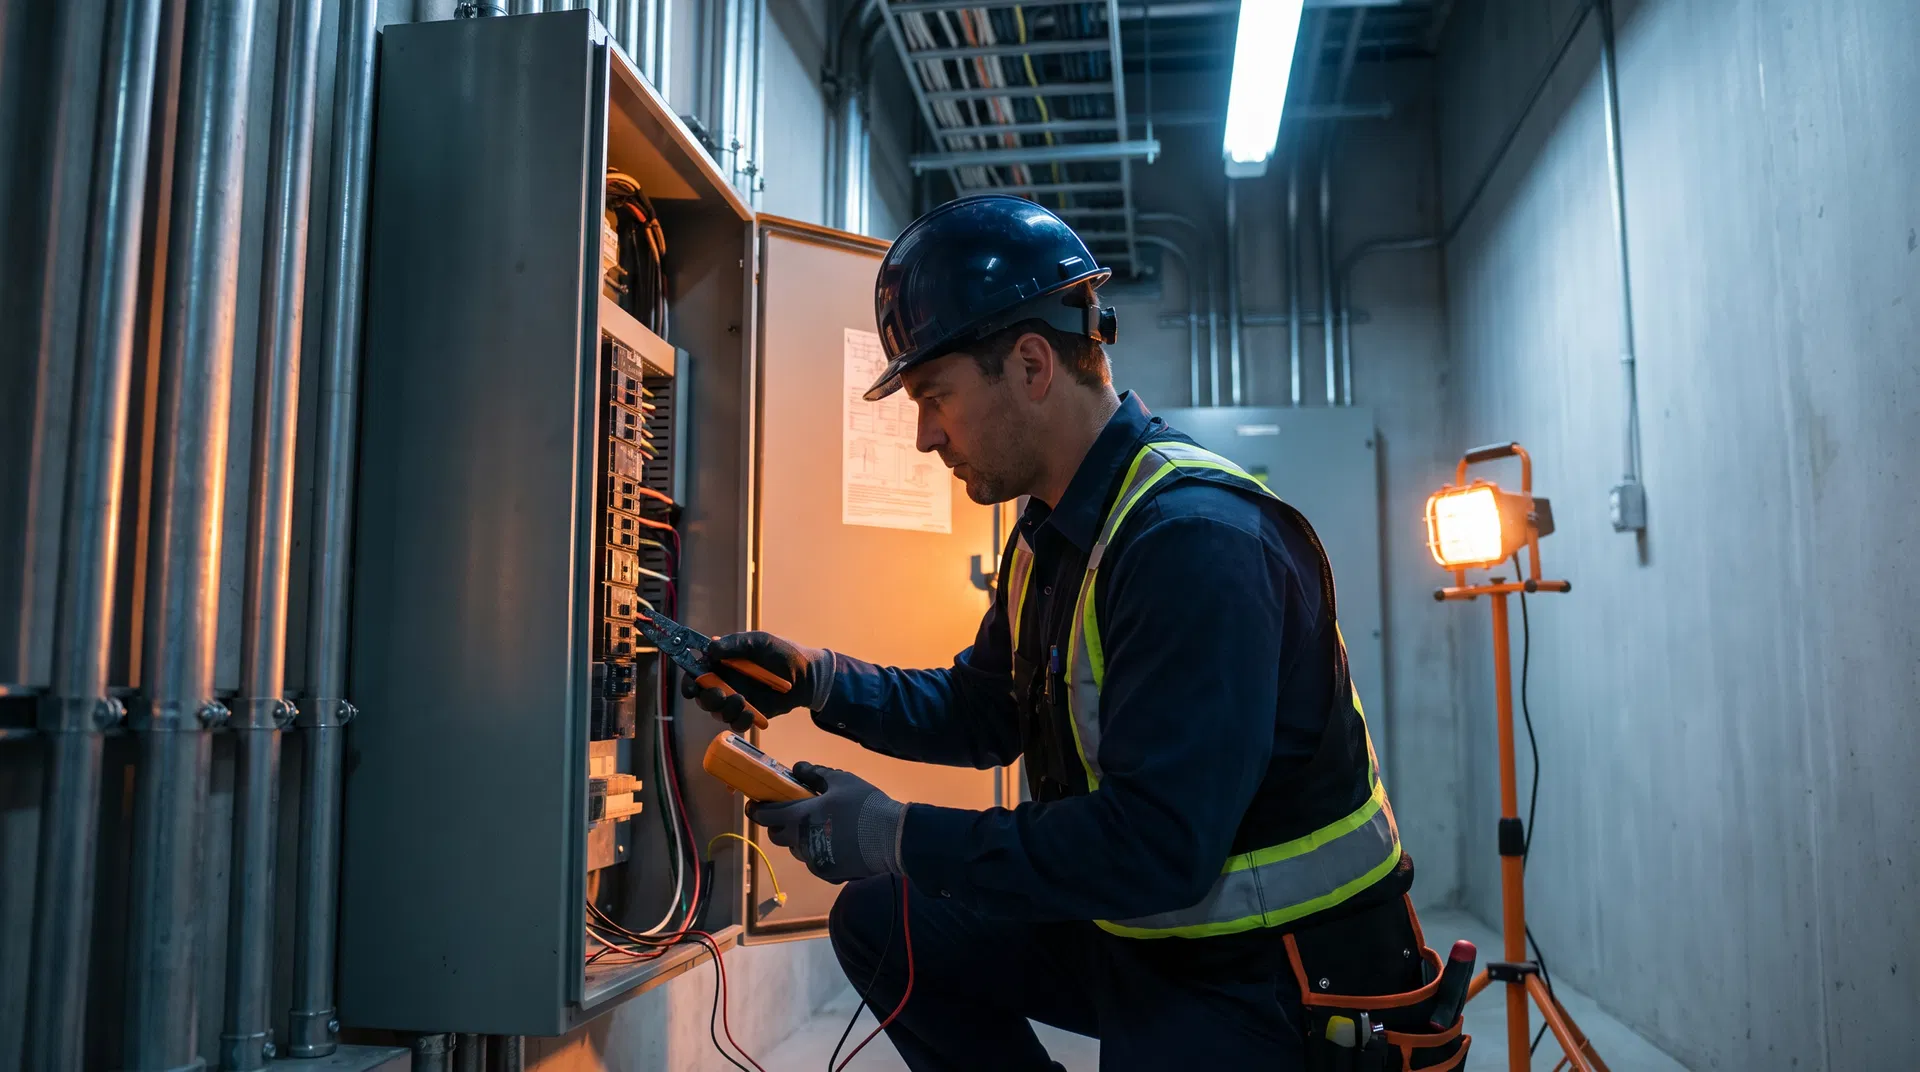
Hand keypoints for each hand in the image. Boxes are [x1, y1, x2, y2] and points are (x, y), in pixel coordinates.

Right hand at [681, 631, 833, 731]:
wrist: (807, 676)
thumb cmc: (782, 653)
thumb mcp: (760, 642)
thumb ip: (735, 644)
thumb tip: (709, 648)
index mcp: (722, 663)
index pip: (696, 674)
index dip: (689, 682)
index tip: (691, 687)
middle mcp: (725, 682)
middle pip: (702, 697)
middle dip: (708, 698)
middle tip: (722, 694)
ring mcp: (736, 700)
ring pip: (717, 712)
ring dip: (725, 709)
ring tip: (742, 700)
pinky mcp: (749, 715)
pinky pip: (736, 724)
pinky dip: (739, 721)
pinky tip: (749, 714)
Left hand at [748, 763, 903, 884]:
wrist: (891, 839)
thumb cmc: (864, 805)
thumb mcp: (841, 781)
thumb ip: (815, 774)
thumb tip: (797, 767)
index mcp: (800, 818)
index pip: (766, 816)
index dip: (757, 810)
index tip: (755, 804)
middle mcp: (801, 842)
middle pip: (777, 836)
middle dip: (778, 825)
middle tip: (791, 814)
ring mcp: (814, 861)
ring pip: (797, 850)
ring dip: (800, 839)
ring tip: (819, 827)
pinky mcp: (828, 874)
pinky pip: (815, 862)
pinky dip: (819, 852)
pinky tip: (836, 843)